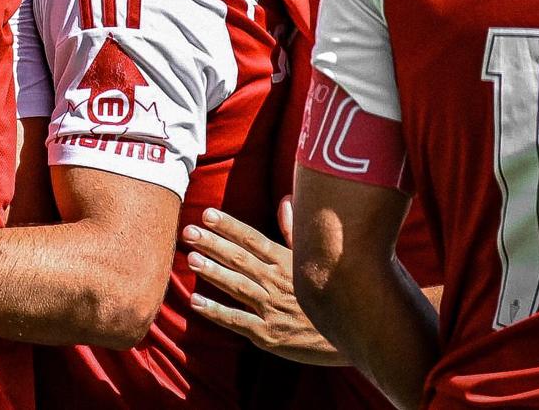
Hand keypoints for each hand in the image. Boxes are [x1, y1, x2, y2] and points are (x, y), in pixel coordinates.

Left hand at [184, 200, 344, 366]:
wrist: (349, 337)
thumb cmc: (326, 294)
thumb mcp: (310, 261)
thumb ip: (292, 232)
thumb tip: (285, 200)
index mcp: (287, 262)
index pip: (253, 239)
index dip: (229, 226)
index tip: (207, 214)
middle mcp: (278, 282)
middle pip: (241, 259)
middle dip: (213, 244)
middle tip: (188, 232)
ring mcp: (272, 309)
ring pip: (238, 286)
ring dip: (213, 273)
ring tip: (191, 260)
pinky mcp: (268, 335)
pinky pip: (238, 321)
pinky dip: (216, 312)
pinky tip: (195, 302)